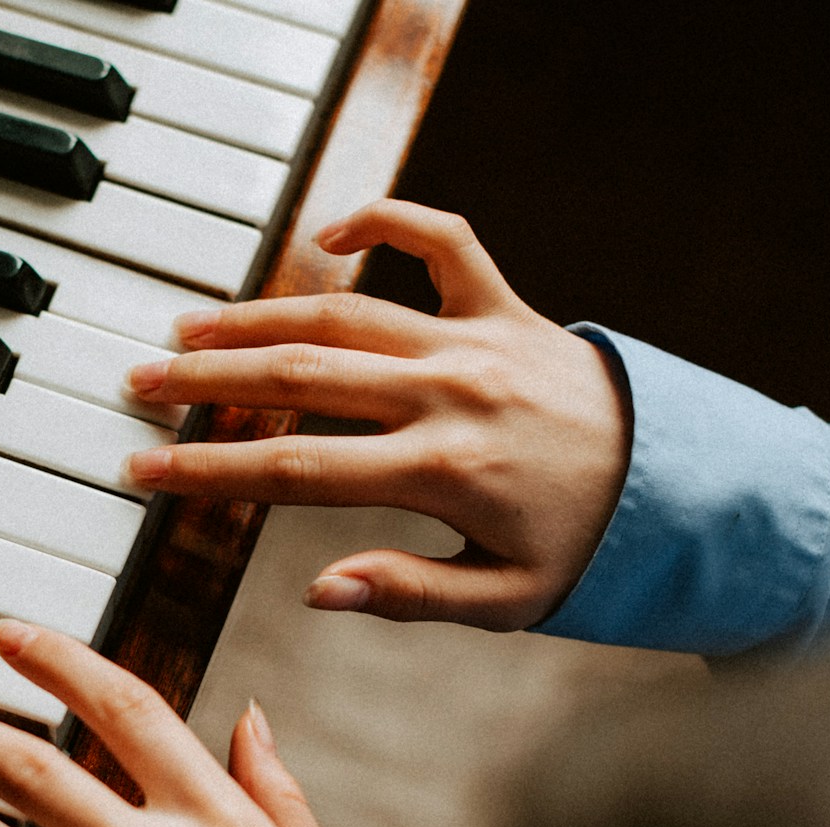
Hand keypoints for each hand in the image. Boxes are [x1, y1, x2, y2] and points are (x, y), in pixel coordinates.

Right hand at [125, 200, 630, 630]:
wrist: (688, 486)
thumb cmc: (592, 550)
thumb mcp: (504, 600)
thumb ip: (407, 593)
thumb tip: (318, 590)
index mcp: (441, 471)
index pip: (295, 469)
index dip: (209, 473)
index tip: (146, 474)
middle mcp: (449, 393)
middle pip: (299, 378)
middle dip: (207, 383)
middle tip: (142, 385)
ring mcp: (475, 340)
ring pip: (343, 313)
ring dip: (259, 318)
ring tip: (192, 329)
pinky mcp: (508, 308)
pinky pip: (443, 242)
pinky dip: (386, 222)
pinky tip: (327, 238)